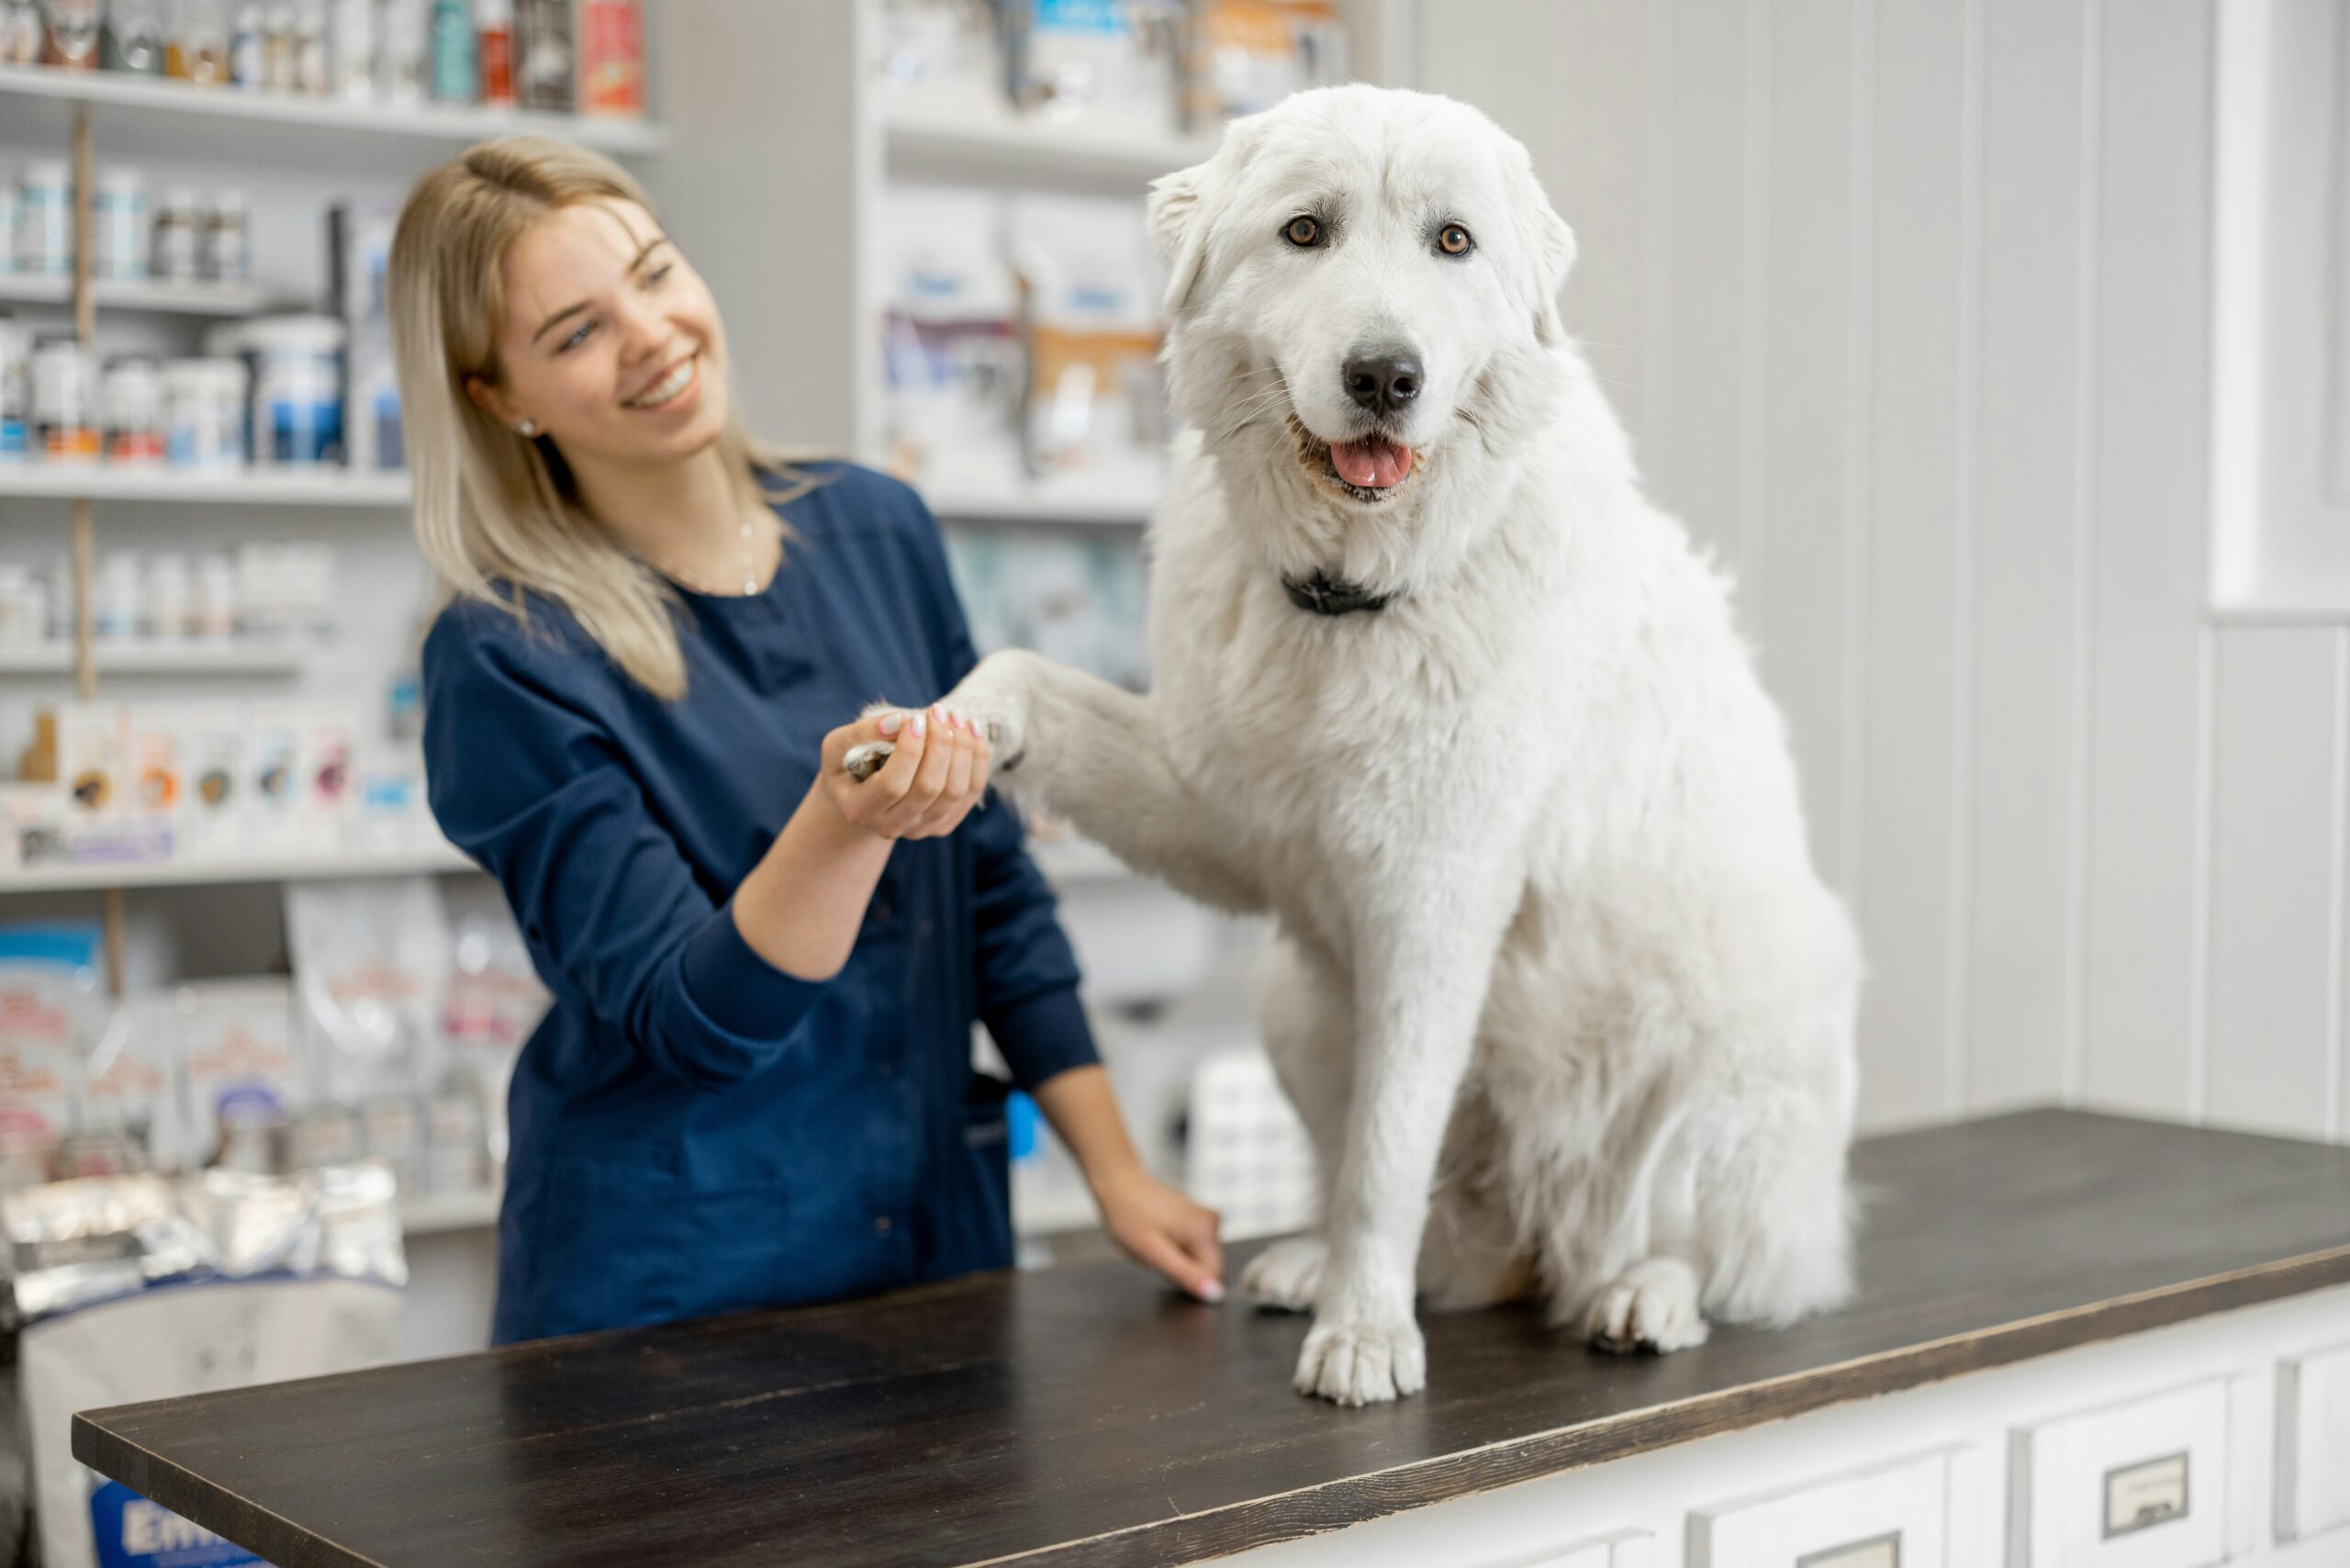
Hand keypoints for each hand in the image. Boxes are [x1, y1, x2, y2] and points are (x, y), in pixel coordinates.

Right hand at [817, 704, 991, 841]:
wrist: (862, 793)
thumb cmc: (847, 763)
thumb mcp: (838, 745)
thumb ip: (861, 732)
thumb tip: (899, 721)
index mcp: (860, 809)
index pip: (892, 785)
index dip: (909, 751)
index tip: (915, 719)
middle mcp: (891, 826)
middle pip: (929, 788)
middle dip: (940, 744)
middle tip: (939, 711)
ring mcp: (920, 829)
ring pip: (955, 792)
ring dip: (963, 749)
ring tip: (958, 717)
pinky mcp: (944, 823)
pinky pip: (971, 793)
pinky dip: (977, 760)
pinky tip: (972, 731)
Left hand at [1091, 1161, 1223, 1302]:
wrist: (1118, 1182)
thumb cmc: (1128, 1216)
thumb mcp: (1153, 1252)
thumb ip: (1186, 1274)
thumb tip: (1215, 1295)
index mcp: (1206, 1231)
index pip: (1214, 1277)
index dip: (1189, 1282)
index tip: (1164, 1268)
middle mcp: (1214, 1222)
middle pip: (1208, 1267)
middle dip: (1184, 1270)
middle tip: (1157, 1254)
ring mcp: (1207, 1218)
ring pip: (1200, 1259)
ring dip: (1179, 1260)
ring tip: (1156, 1243)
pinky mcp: (1198, 1218)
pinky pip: (1194, 1247)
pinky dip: (1177, 1249)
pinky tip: (1158, 1235)